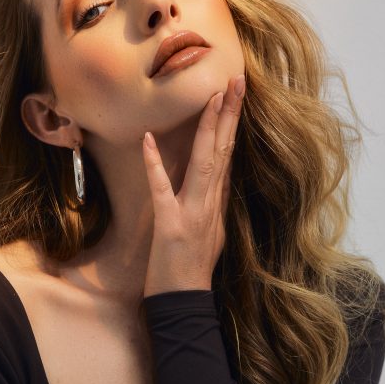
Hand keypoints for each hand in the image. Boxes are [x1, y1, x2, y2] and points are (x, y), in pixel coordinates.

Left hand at [141, 73, 244, 297]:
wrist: (185, 304)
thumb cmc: (194, 271)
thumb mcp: (213, 233)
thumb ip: (216, 203)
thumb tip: (221, 178)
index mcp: (218, 204)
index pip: (229, 155)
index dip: (233, 123)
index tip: (237, 92)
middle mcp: (211, 204)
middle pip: (224, 152)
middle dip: (230, 114)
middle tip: (237, 80)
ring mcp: (192, 214)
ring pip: (204, 164)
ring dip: (208, 129)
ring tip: (212, 97)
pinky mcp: (171, 226)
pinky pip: (162, 190)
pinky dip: (155, 165)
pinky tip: (147, 139)